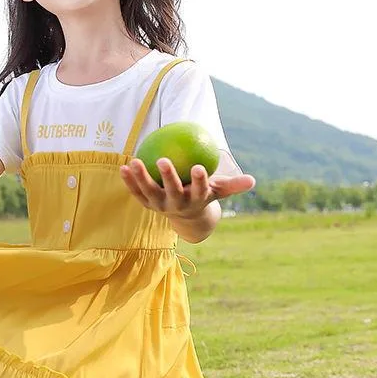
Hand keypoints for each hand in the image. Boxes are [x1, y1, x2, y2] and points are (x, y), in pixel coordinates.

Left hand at [120, 158, 255, 218]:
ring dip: (141, 177)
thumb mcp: (218, 190)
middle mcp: (176, 204)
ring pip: (149, 191)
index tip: (198, 167)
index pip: (199, 190)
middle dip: (168, 177)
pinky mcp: (146, 204)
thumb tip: (253, 181)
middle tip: (164, 159)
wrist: (186, 218)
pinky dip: (129, 181)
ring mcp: (159, 206)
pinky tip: (123, 167)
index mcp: (195, 200)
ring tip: (135, 161)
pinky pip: (136, 192)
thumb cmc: (203, 195)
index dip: (199, 180)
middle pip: (171, 191)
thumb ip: (233, 185)